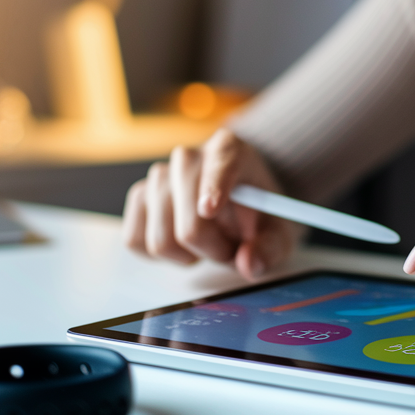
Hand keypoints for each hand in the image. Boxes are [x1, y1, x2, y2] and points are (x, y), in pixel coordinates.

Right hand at [123, 129, 298, 278]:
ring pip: (160, 238)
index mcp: (229, 150)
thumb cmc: (258, 211)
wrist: (241, 201)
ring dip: (187, 254)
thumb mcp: (279, 229)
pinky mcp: (139, 196)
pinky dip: (161, 255)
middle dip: (211, 247)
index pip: (219, 164)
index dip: (213, 187)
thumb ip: (270, 246)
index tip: (210, 209)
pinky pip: (136, 240)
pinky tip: (182, 243)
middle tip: (229, 250)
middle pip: (189, 220)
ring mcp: (159, 176)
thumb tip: (249, 264)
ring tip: (209, 242)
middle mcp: (189, 158)